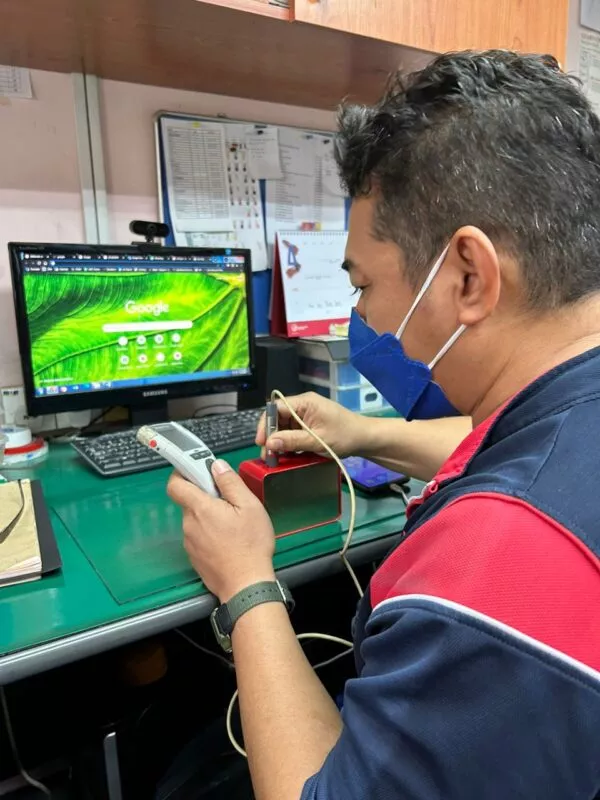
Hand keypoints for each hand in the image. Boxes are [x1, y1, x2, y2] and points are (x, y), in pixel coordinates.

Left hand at [167, 461, 275, 601]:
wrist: (246, 585)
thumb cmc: (250, 545)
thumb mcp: (249, 506)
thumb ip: (230, 483)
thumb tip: (216, 466)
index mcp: (200, 508)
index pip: (175, 484)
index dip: (182, 473)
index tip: (196, 470)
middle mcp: (189, 524)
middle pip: (189, 502)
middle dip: (205, 497)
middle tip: (228, 501)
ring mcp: (190, 543)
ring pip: (195, 520)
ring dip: (209, 517)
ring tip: (232, 523)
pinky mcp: (195, 557)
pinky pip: (198, 537)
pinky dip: (210, 534)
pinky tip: (228, 540)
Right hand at [256, 391, 363, 458]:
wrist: (365, 439)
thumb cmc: (345, 436)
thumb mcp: (317, 440)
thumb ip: (292, 441)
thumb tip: (269, 443)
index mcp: (305, 402)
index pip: (276, 408)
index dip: (265, 424)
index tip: (261, 442)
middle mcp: (303, 406)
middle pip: (278, 418)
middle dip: (271, 436)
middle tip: (268, 456)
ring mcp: (306, 416)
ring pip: (283, 427)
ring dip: (278, 442)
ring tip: (275, 459)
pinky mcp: (309, 425)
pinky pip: (292, 432)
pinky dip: (288, 443)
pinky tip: (286, 455)